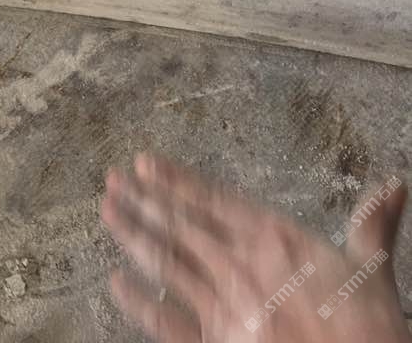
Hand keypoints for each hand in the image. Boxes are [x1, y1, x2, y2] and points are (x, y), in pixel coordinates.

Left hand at [101, 152, 407, 342]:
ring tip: (108, 212)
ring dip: (134, 236)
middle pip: (180, 226)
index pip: (212, 200)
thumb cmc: (370, 330)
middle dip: (143, 202)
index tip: (143, 164)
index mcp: (273, 238)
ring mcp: (223, 307)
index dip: (175, 181)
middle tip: (111, 181)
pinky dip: (139, 303)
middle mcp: (240, 265)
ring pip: (167, 263)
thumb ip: (373, 224)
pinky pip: (167, 322)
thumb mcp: (372, 271)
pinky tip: (116, 285)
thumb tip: (396, 185)